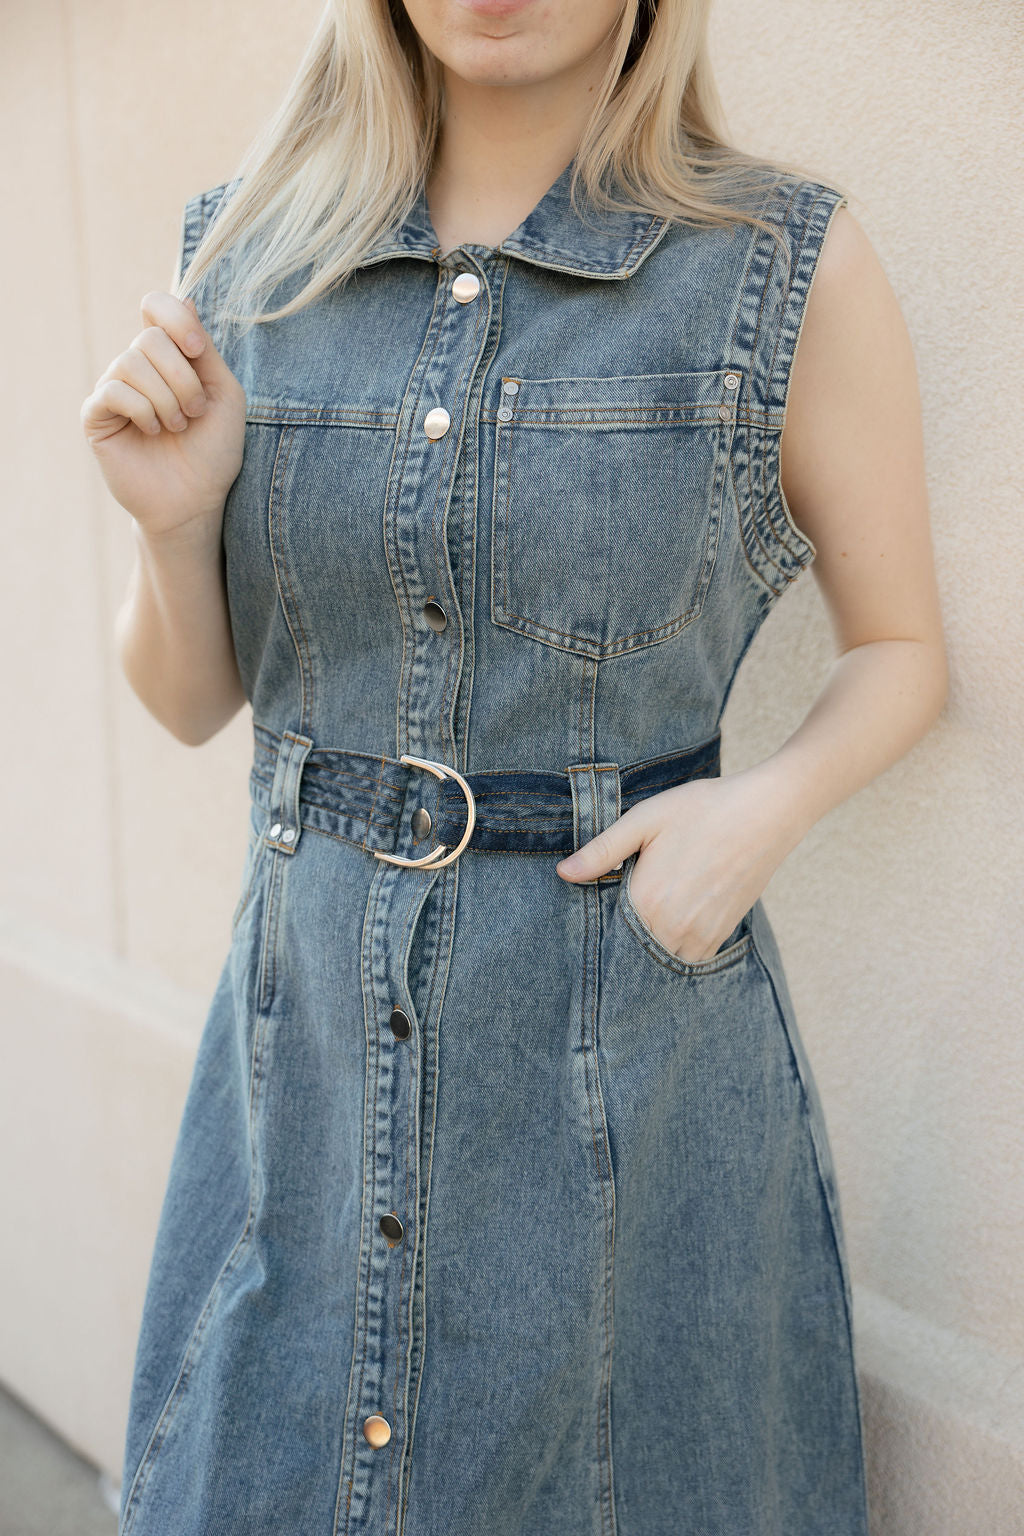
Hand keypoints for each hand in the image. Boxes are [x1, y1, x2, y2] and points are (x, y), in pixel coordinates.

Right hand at [80, 291, 245, 540]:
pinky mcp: (96, 416)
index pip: (156, 306)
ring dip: (165, 398)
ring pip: (131, 362)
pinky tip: (153, 433)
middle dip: (182, 378)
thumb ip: (204, 349)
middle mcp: (138, 367)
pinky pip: (113, 390)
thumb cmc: (214, 452)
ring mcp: (114, 390)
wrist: (195, 502)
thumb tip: (185, 296)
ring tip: (177, 428)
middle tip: (195, 413)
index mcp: (168, 357)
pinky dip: (142, 410)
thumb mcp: (224, 394)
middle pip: (149, 337)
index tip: (197, 351)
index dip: (175, 319)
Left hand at [555, 767, 799, 963]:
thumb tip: (563, 873)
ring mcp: (699, 936)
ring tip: (648, 912)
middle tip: (622, 909)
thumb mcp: (644, 819)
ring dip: (648, 943)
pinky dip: (673, 945)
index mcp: (646, 900)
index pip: (605, 930)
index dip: (596, 921)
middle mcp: (671, 928)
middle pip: (630, 948)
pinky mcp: (720, 935)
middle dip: (620, 936)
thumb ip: (602, 851)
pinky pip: (686, 957)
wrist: (766, 813)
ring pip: (658, 957)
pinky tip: (670, 919)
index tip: (592, 909)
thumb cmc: (703, 809)